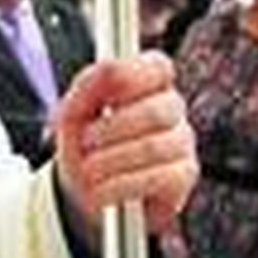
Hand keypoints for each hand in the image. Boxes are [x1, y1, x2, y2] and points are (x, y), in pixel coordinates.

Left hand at [53, 52, 197, 235]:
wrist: (84, 191)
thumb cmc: (84, 144)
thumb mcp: (74, 112)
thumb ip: (88, 86)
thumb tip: (108, 67)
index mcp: (147, 83)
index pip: (158, 66)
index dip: (134, 74)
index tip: (107, 92)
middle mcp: (171, 108)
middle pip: (156, 110)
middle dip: (112, 129)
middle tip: (86, 142)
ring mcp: (182, 142)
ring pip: (155, 147)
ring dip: (111, 161)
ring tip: (88, 170)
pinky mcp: (184, 176)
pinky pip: (159, 178)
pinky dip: (121, 185)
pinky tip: (101, 191)